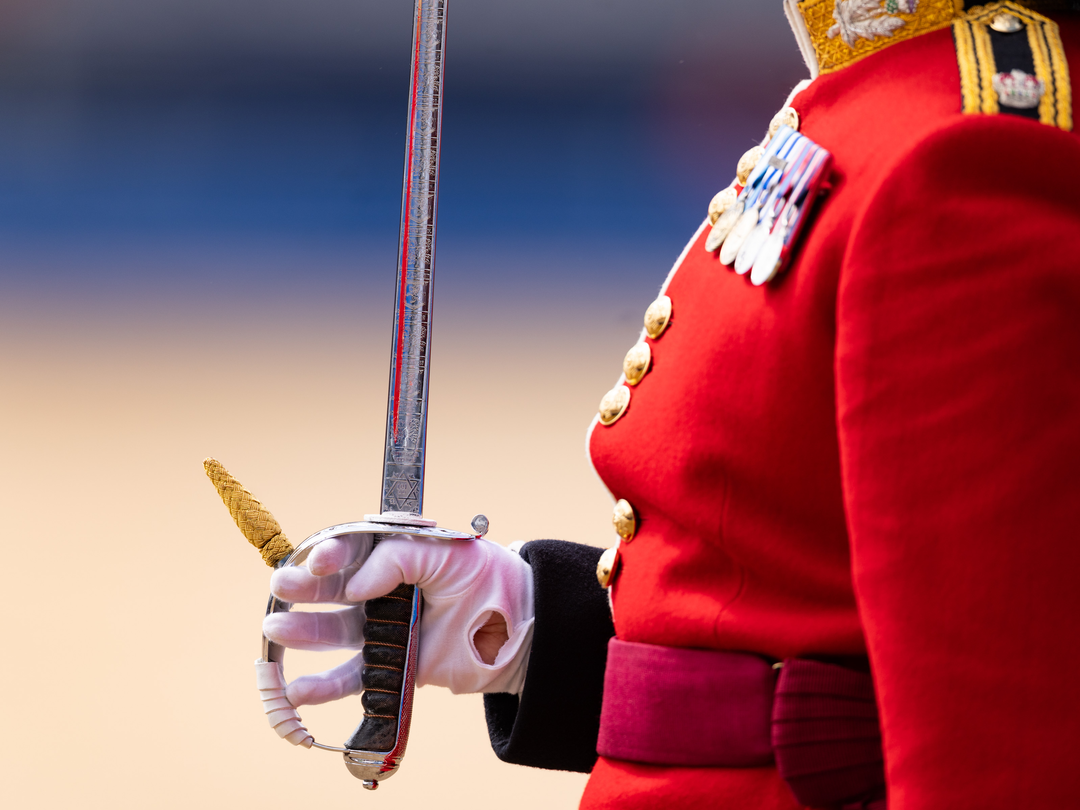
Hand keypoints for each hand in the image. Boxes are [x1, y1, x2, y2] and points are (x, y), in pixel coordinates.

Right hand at [263, 533, 533, 706]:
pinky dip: (323, 685)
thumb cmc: (486, 578)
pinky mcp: (392, 664)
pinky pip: (352, 676)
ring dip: (303, 632)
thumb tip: (355, 586)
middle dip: (306, 588)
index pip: (352, 549)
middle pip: (334, 589)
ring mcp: (384, 628)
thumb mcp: (444, 552)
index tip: (320, 560)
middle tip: (282, 588)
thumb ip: (398, 558)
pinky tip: (298, 689)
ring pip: (335, 631)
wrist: (520, 627)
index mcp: (394, 554)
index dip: (332, 553)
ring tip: (275, 629)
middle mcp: (383, 589)